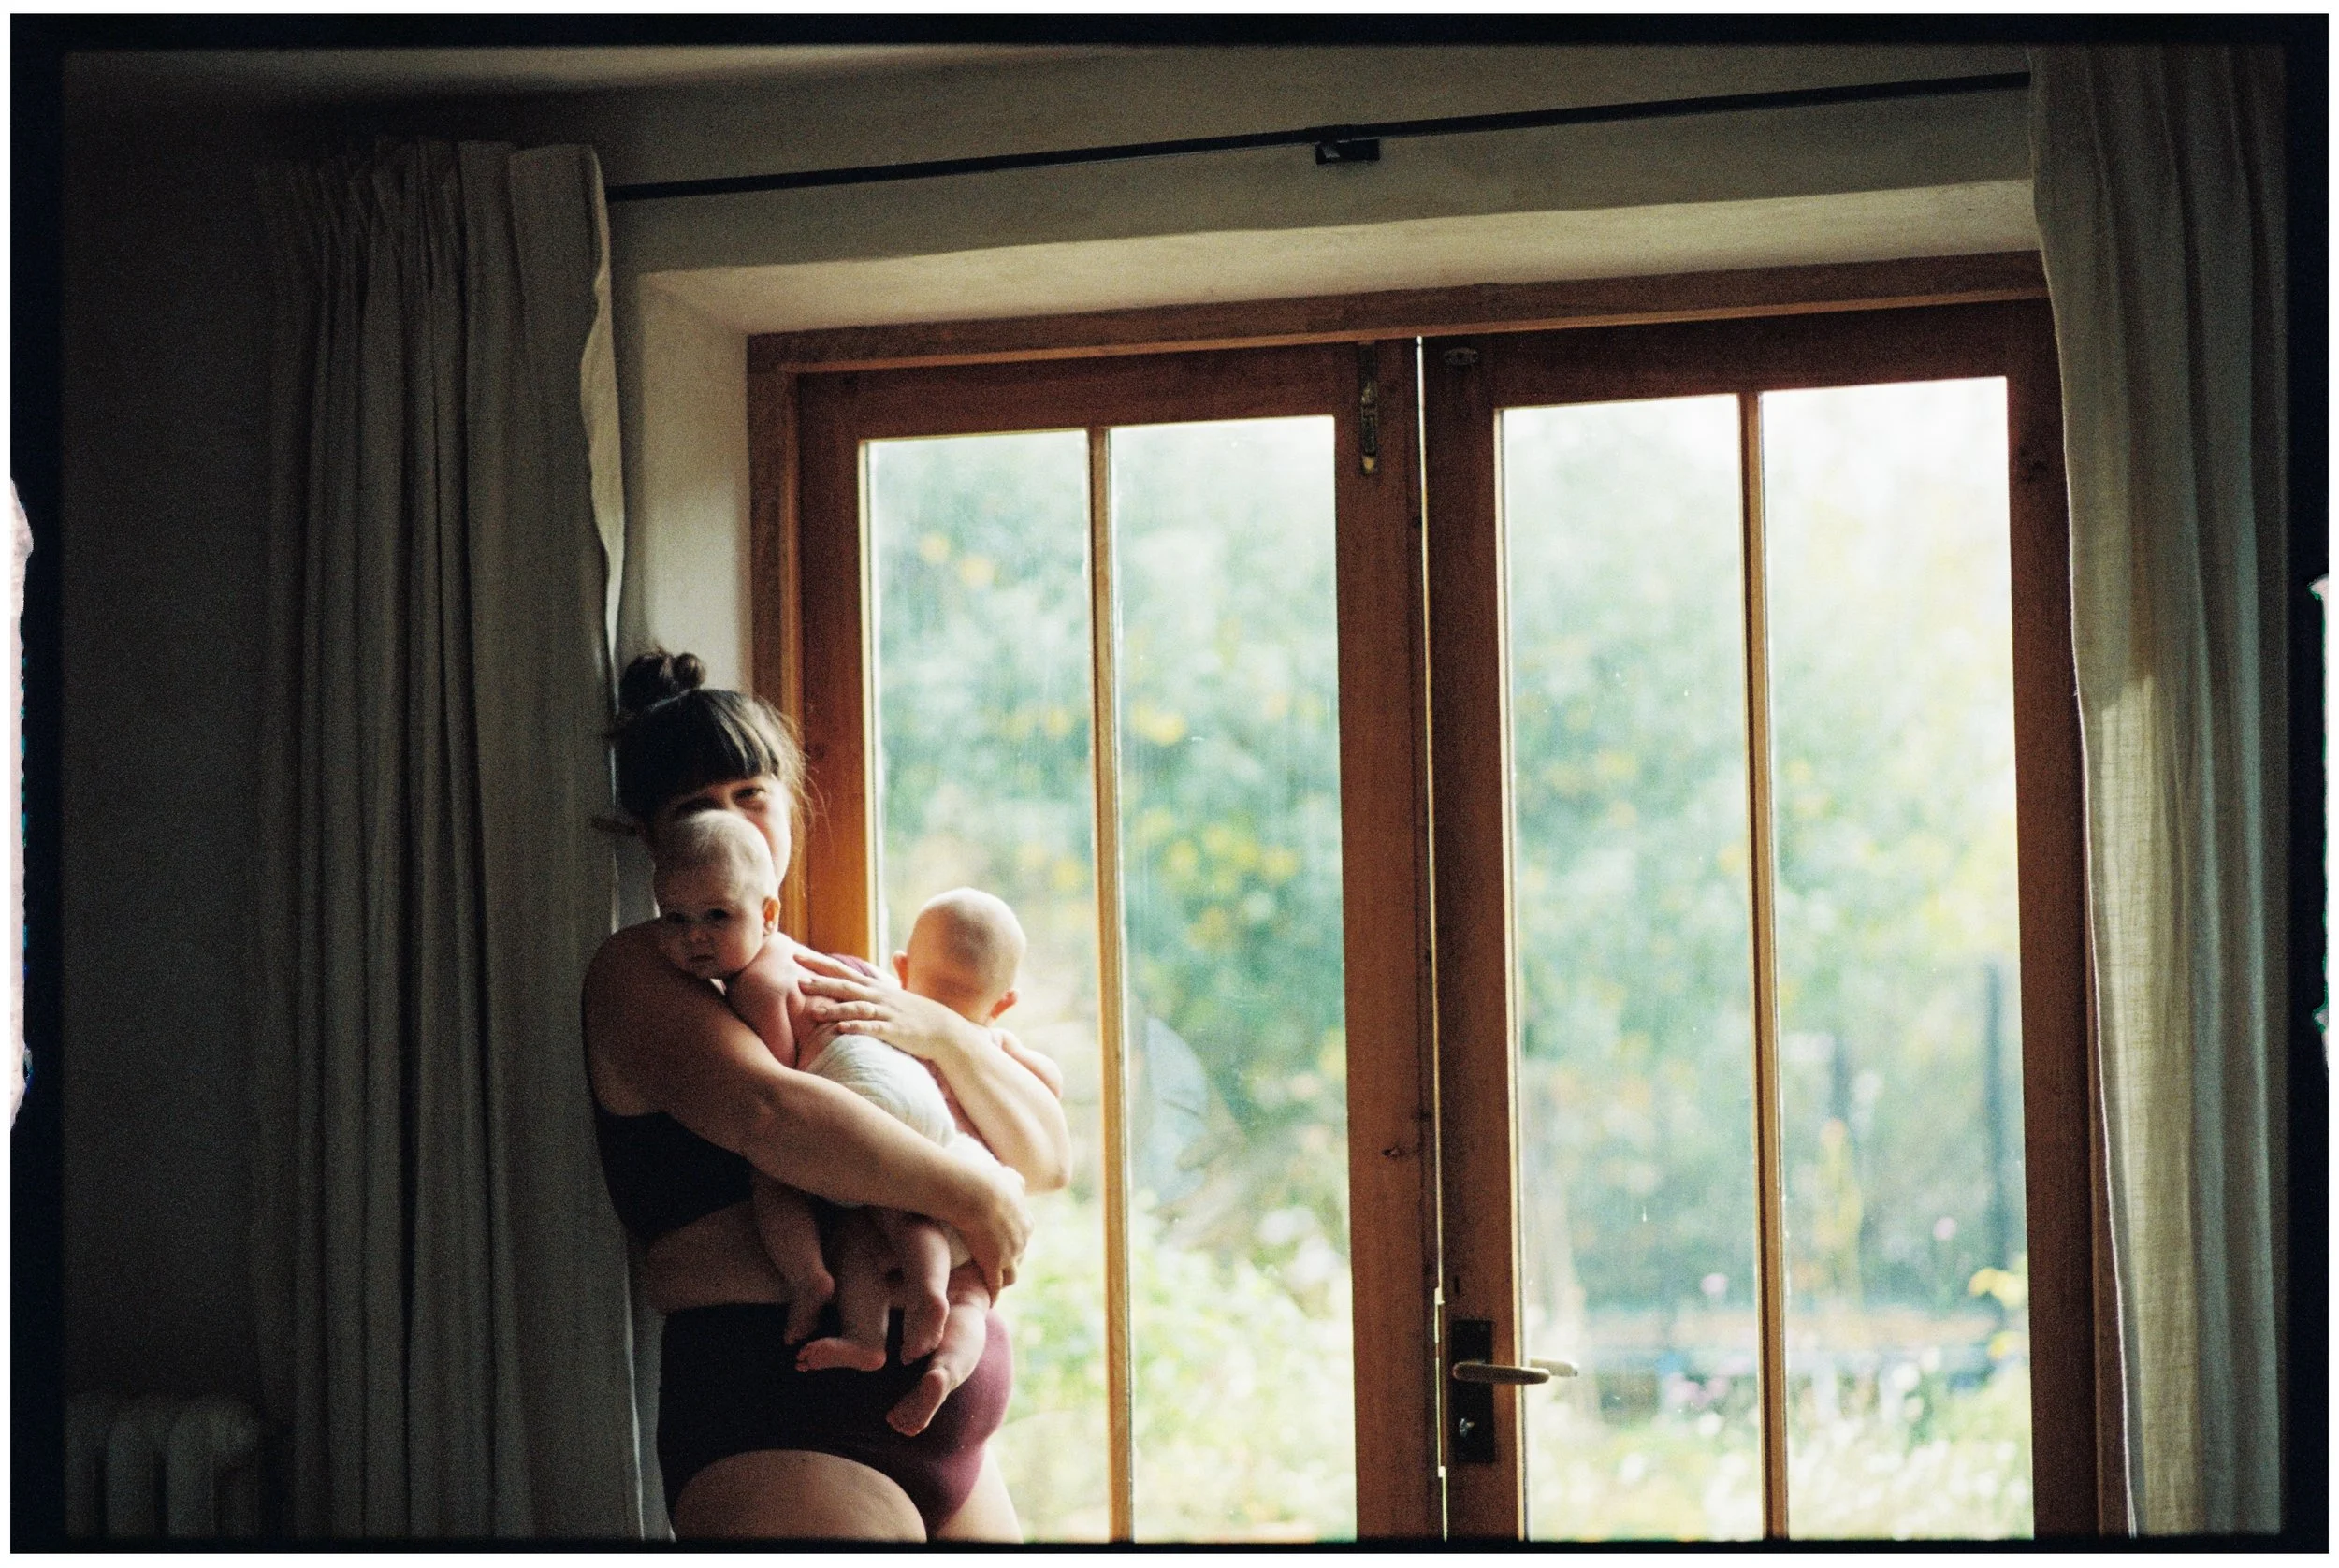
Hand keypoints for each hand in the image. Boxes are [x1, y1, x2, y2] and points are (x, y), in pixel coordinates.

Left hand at [794, 949, 971, 1063]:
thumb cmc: (922, 1012)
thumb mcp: (907, 990)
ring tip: (814, 1011)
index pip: (843, 971)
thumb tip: (898, 953)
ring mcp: (886, 1013)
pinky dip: (857, 1028)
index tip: (797, 956)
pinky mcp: (894, 1031)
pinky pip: (873, 1028)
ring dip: (835, 1009)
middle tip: (797, 979)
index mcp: (876, 988)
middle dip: (821, 982)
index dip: (820, 964)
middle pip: (845, 986)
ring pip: (857, 1007)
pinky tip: (842, 1030)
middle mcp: (878, 997)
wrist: (946, 1029)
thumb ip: (898, 971)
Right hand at [950, 1162, 1031, 1294]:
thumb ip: (1012, 1180)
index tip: (1003, 1247)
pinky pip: (995, 1285)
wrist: (977, 1193)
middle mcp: (1022, 1239)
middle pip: (1019, 1257)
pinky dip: (993, 1294)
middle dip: (1010, 1263)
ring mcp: (1009, 1254)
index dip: (1013, 1243)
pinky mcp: (994, 1265)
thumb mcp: (1007, 1177)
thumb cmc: (986, 1181)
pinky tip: (988, 1301)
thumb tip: (1014, 1177)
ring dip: (1003, 1280)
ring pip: (1011, 1275)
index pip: (1023, 1237)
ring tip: (993, 1286)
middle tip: (998, 1268)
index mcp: (1025, 1221)